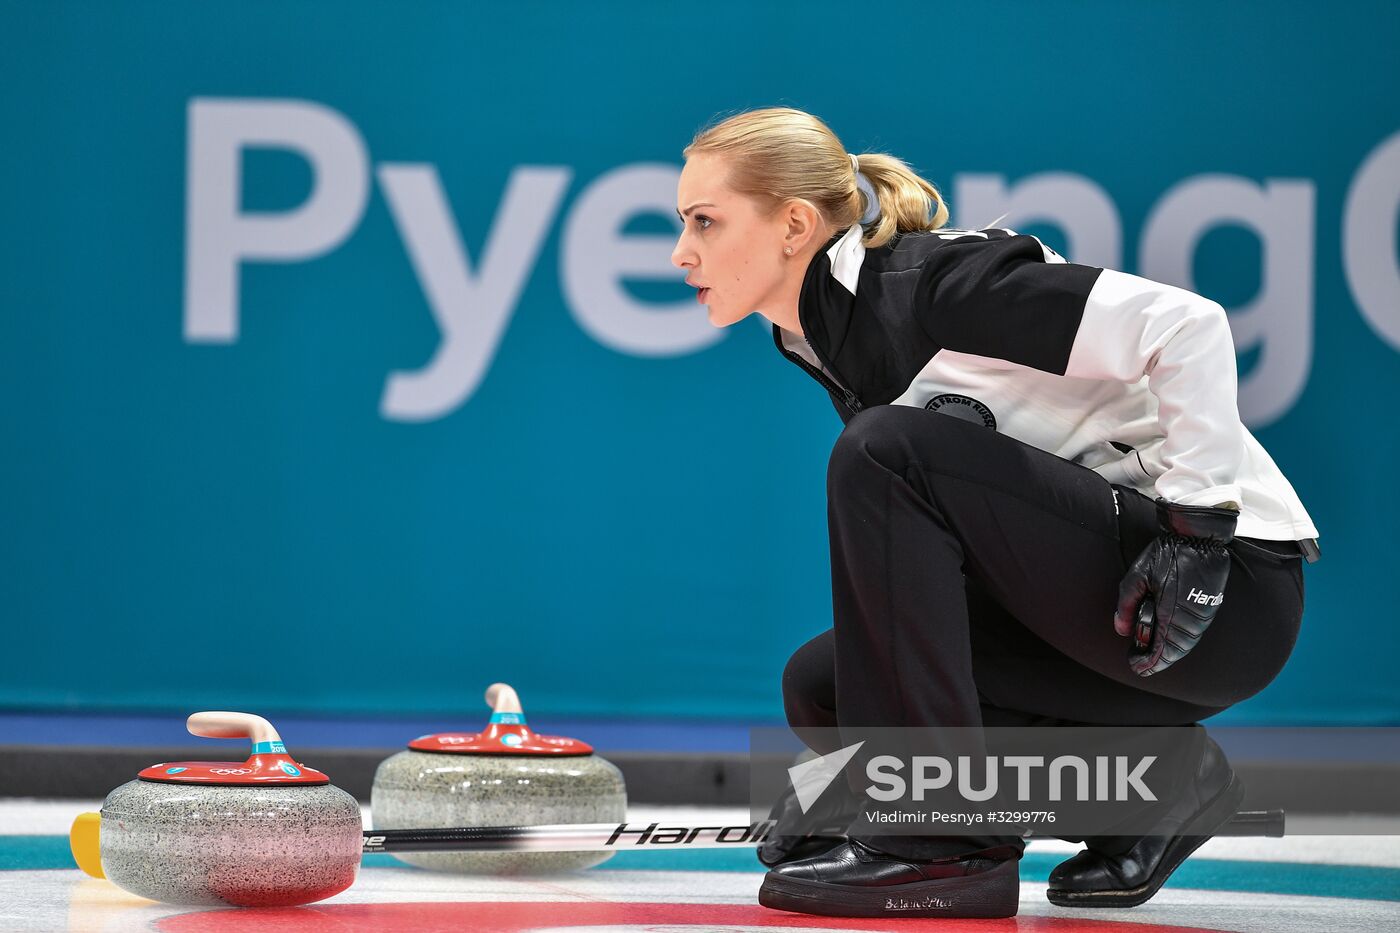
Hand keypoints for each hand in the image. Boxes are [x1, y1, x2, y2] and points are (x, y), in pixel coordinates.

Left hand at [1114, 497, 1238, 676]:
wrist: (1199, 538)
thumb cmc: (1166, 555)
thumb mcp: (1136, 576)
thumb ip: (1127, 605)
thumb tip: (1121, 630)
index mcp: (1171, 613)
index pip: (1160, 650)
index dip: (1147, 663)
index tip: (1135, 667)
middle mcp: (1191, 618)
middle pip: (1175, 652)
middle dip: (1157, 661)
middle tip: (1140, 664)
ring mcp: (1204, 613)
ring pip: (1187, 644)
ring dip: (1170, 653)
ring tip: (1153, 655)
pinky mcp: (1210, 607)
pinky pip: (1196, 633)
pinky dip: (1182, 642)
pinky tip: (1170, 640)